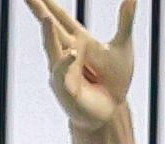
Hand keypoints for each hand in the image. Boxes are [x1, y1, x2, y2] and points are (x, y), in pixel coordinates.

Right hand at [21, 0, 136, 134]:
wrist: (112, 112)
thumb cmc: (114, 81)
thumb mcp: (123, 46)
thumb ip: (125, 21)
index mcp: (78, 40)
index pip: (60, 16)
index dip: (48, 2)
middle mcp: (66, 52)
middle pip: (50, 27)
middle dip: (38, 10)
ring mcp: (63, 70)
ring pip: (53, 49)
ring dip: (49, 34)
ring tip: (46, 18)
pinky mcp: (67, 88)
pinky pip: (65, 74)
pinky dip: (67, 63)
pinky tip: (72, 53)